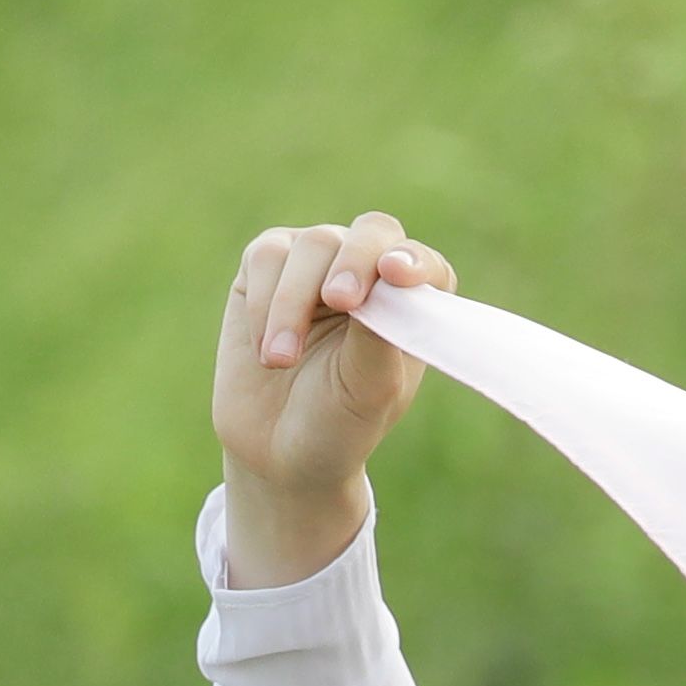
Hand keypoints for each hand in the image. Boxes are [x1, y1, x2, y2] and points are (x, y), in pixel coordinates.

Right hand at [211, 212, 454, 587]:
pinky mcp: (266, 270)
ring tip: (280, 362)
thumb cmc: (340, 423)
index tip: (396, 275)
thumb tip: (383, 280)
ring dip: (293, 304)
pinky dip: (264, 302)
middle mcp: (367, 270)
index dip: (413, 260)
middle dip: (354, 262)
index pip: (421, 261)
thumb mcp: (368, 389)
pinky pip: (266, 257)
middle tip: (339, 301)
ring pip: (311, 245)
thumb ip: (378, 335)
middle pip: (370, 232)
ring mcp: (317, 264)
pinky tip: (266, 349)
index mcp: (409, 301)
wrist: (279, 453)